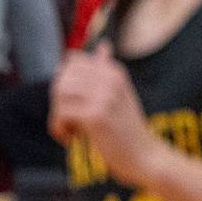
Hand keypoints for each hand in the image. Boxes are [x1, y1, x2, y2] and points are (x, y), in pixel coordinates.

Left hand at [50, 41, 163, 185]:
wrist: (143, 155)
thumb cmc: (126, 129)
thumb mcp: (119, 94)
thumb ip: (106, 72)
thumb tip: (102, 45)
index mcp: (113, 71)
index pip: (71, 61)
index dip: (63, 83)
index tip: (72, 103)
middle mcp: (110, 78)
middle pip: (61, 78)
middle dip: (57, 101)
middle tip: (68, 120)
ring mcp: (103, 95)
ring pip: (58, 94)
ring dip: (57, 116)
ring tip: (70, 130)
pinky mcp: (95, 115)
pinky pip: (60, 114)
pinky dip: (59, 129)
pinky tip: (72, 139)